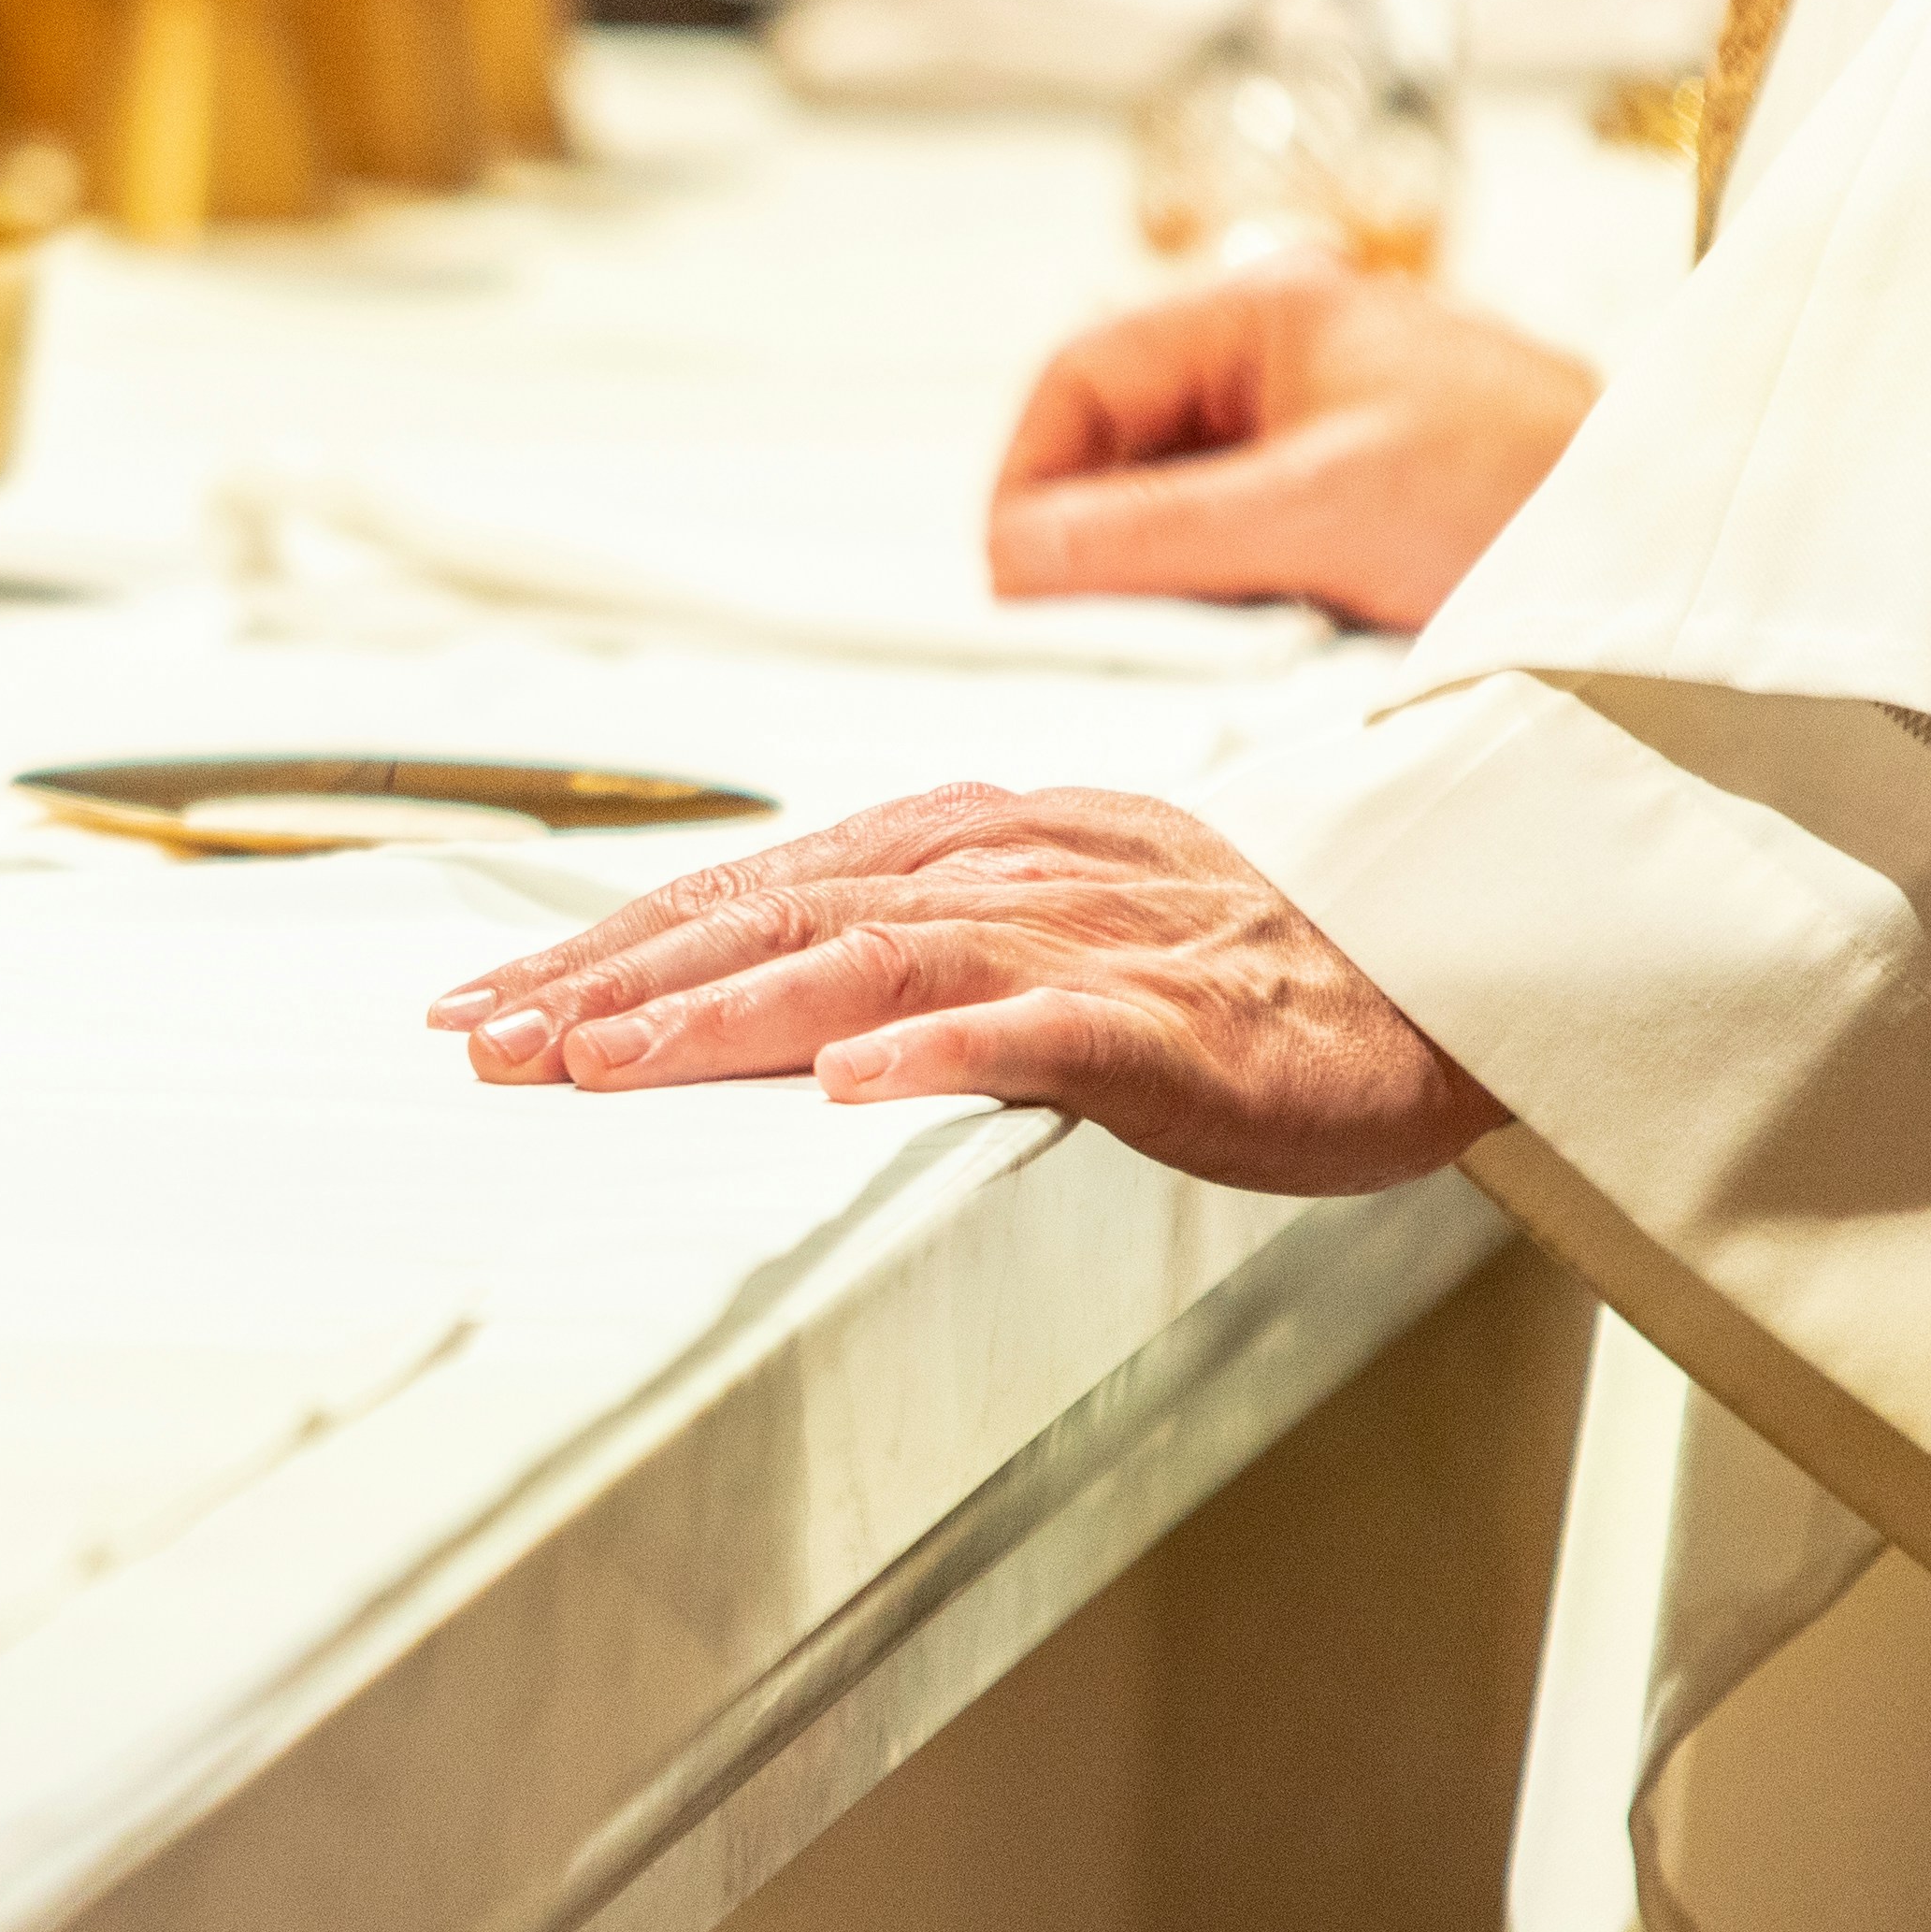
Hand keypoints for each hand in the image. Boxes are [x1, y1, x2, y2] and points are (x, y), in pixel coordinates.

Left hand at [420, 783, 1505, 1195]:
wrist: (1446, 964)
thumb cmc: (1241, 965)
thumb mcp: (1043, 927)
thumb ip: (907, 943)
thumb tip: (758, 1002)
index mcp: (966, 847)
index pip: (750, 893)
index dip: (608, 946)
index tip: (486, 1005)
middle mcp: (1004, 871)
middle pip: (773, 917)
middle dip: (614, 979)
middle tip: (485, 1041)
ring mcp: (1087, 942)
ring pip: (874, 962)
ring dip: (727, 1013)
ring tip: (605, 1060)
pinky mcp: (1174, 1024)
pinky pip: (1046, 1030)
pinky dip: (943, 1052)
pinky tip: (854, 1084)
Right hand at [985, 259, 1597, 632]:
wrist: (1668, 543)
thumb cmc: (1524, 486)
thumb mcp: (1324, 507)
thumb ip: (1161, 531)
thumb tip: (1012, 558)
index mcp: (1263, 314)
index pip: (1083, 379)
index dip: (1029, 475)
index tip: (1013, 576)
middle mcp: (1272, 369)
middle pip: (1112, 448)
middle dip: (1083, 537)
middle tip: (1068, 630)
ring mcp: (1302, 444)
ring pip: (1164, 513)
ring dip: (1147, 581)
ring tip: (1153, 650)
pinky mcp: (1333, 520)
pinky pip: (1224, 559)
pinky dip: (1204, 608)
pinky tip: (1218, 655)